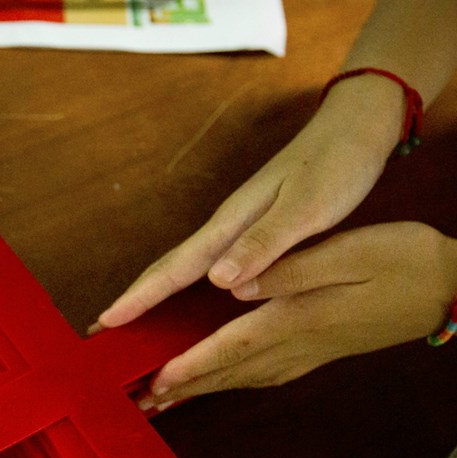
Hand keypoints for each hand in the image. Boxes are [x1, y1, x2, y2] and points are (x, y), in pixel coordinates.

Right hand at [95, 76, 406, 331]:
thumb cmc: (336, 166)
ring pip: (184, 268)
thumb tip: (215, 281)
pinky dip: (185, 287)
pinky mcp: (253, 231)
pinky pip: (206, 266)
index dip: (141, 297)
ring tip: (129, 321)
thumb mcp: (306, 209)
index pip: (176, 268)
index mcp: (234, 222)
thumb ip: (263, 244)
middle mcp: (227, 226)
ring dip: (155, 294)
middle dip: (134, 298)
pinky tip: (185, 300)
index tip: (107, 320)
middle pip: (168, 268)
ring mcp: (237, 227)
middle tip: (101, 329)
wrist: (355, 128)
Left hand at [146, 222, 456, 400]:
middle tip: (143, 404)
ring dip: (206, 388)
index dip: (190, 365)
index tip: (156, 381)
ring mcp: (312, 351)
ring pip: (246, 377)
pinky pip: (266, 373)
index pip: (230, 346)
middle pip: (230, 372)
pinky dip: (236, 379)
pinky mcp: (322, 349)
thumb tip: (233, 285)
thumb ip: (288, 270)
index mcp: (298, 317)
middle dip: (185, 388)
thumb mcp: (348, 252)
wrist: (451, 290)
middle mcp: (299, 342)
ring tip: (170, 398)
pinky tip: (225, 379)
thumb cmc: (403, 261)